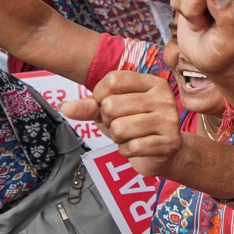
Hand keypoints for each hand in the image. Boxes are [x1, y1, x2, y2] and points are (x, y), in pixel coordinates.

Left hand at [59, 72, 183, 177]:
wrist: (162, 153)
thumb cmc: (134, 125)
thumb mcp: (110, 111)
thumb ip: (88, 106)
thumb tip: (63, 107)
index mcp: (152, 83)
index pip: (113, 80)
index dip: (100, 96)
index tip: (108, 105)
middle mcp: (164, 98)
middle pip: (112, 105)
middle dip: (108, 120)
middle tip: (122, 124)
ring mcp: (169, 120)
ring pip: (120, 128)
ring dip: (117, 137)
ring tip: (129, 136)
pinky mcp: (170, 143)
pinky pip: (131, 147)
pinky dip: (127, 150)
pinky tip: (138, 147)